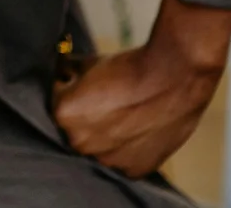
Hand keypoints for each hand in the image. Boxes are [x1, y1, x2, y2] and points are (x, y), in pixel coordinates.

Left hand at [53, 0, 230, 177]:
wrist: (173, 75)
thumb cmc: (130, 67)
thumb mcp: (87, 62)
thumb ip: (67, 74)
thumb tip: (60, 76)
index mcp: (63, 114)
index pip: (57, 106)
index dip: (70, 94)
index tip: (85, 89)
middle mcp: (80, 142)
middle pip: (75, 132)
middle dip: (86, 118)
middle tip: (108, 103)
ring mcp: (107, 160)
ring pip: (99, 150)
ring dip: (106, 136)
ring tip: (126, 116)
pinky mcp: (133, 169)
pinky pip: (123, 162)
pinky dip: (128, 149)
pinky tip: (139, 130)